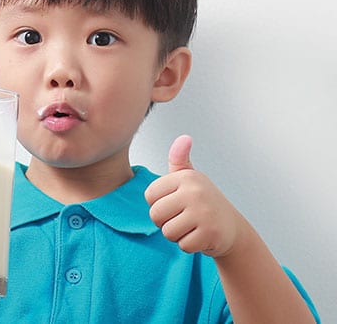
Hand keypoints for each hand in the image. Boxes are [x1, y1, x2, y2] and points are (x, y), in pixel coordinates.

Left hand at [144, 135, 244, 257]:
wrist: (233, 229)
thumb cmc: (204, 203)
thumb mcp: (191, 179)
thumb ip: (179, 159)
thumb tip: (184, 138)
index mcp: (186, 177)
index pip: (150, 196)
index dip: (158, 205)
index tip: (175, 204)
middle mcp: (195, 191)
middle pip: (156, 215)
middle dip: (166, 222)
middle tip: (184, 219)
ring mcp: (204, 212)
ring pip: (168, 232)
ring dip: (177, 235)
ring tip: (193, 227)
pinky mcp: (210, 233)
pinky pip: (183, 245)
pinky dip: (190, 245)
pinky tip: (202, 236)